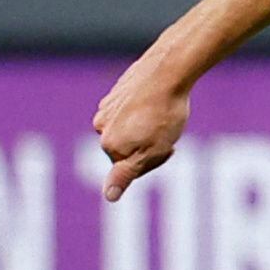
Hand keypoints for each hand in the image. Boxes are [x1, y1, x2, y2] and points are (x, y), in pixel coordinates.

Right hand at [92, 63, 190, 200]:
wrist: (166, 73)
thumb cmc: (163, 115)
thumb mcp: (151, 152)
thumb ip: (126, 175)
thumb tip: (109, 196)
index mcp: (109, 144)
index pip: (131, 168)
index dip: (155, 160)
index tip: (168, 147)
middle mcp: (101, 127)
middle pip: (128, 148)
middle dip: (150, 145)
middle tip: (169, 131)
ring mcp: (107, 107)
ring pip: (131, 129)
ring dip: (148, 127)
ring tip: (165, 115)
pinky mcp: (117, 92)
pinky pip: (132, 110)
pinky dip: (145, 110)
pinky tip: (158, 102)